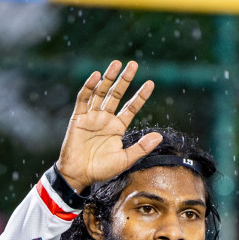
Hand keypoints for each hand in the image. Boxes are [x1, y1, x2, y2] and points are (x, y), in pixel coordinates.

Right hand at [56, 60, 159, 192]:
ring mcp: (92, 116)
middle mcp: (105, 119)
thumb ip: (141, 148)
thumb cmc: (101, 170)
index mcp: (117, 127)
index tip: (150, 83)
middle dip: (124, 79)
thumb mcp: (125, 160)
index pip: (131, 107)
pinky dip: (88, 87)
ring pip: (101, 93)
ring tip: (116, 64)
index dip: (140, 95)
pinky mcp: (78, 118)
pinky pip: (83, 99)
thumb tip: (159, 137)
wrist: (79, 175)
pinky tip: (95, 76)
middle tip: (133, 64)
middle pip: (116, 94)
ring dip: (108, 78)